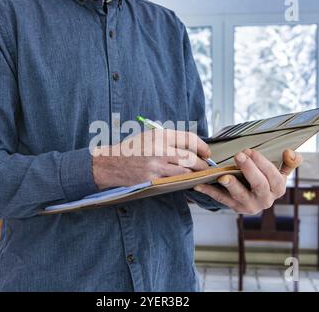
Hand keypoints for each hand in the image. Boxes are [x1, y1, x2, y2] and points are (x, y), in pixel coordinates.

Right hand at [92, 129, 209, 189]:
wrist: (112, 163)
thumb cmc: (133, 149)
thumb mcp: (150, 136)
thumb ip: (169, 139)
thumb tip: (192, 147)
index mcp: (160, 135)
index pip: (190, 139)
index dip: (202, 147)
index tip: (206, 153)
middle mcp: (159, 149)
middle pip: (190, 158)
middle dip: (202, 165)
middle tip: (205, 167)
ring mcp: (156, 166)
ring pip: (184, 173)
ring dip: (194, 175)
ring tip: (197, 175)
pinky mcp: (152, 179)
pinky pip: (173, 182)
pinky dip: (181, 182)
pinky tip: (184, 181)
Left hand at [193, 149, 301, 214]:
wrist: (254, 197)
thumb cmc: (266, 178)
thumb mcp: (279, 171)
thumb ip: (289, 163)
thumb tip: (290, 153)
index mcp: (278, 189)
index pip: (274, 177)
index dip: (263, 164)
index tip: (251, 151)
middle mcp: (265, 200)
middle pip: (259, 185)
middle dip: (249, 170)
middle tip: (238, 155)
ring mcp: (249, 205)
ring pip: (240, 196)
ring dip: (231, 185)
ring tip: (222, 176)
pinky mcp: (234, 207)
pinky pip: (221, 199)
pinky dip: (209, 191)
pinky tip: (199, 185)